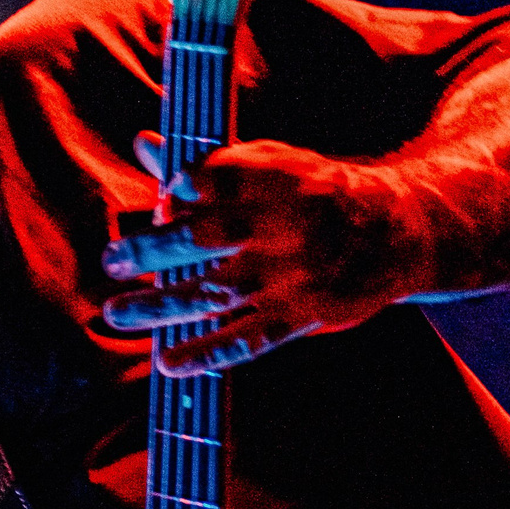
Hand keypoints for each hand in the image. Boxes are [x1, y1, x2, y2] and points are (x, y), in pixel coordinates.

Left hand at [99, 135, 434, 372]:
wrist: (398, 232)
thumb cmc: (315, 192)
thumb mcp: (272, 165)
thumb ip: (205, 164)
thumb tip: (142, 145)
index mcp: (278, 179)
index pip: (219, 180)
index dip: (184, 188)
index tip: (166, 196)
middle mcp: (283, 228)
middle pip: (206, 238)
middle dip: (152, 249)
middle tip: (111, 260)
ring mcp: (291, 276)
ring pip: (215, 293)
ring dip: (160, 307)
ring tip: (117, 313)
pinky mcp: (301, 316)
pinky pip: (247, 340)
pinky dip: (206, 353)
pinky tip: (168, 363)